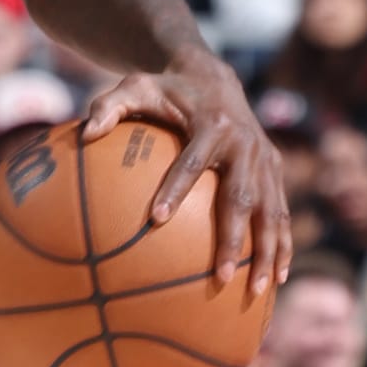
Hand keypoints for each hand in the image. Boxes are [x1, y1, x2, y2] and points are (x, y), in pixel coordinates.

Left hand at [82, 52, 291, 298]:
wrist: (213, 76)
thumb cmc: (166, 90)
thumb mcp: (135, 86)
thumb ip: (108, 107)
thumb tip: (84, 134)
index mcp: (212, 124)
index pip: (191, 161)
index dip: (175, 189)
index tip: (155, 220)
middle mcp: (245, 143)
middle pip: (241, 197)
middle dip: (233, 239)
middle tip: (221, 277)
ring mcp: (265, 158)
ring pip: (271, 210)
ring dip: (266, 252)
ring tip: (255, 290)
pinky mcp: (274, 169)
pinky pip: (281, 211)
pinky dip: (282, 244)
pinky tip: (277, 278)